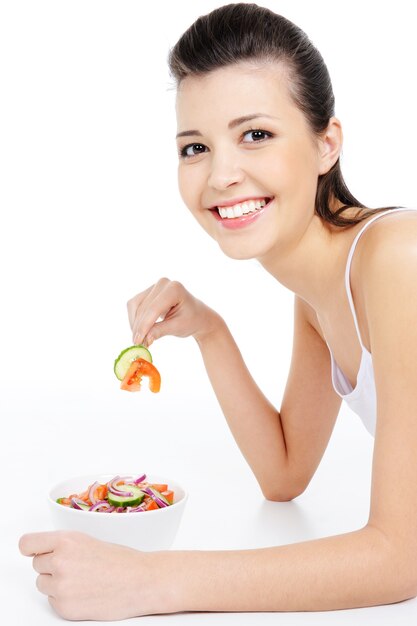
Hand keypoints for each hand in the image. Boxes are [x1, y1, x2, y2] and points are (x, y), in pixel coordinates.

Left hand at [19, 530, 171, 619]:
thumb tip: (42, 552)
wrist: (140, 581)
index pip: (27, 543)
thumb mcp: (87, 540)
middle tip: (76, 566)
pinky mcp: (64, 607)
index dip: (33, 548)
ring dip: (56, 583)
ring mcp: (60, 586)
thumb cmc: (119, 560)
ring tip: (82, 580)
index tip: (36, 551)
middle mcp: (59, 561)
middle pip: (36, 565)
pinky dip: (65, 599)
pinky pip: (52, 601)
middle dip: (51, 566)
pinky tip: (85, 593)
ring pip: (43, 584)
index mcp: (65, 540)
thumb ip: (62, 544)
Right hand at [127, 277, 220, 346]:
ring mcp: (154, 286)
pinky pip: (134, 305)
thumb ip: (160, 331)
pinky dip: (134, 319)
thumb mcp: (178, 327)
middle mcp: (163, 283)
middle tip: (138, 345)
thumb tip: (144, 339)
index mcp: (175, 289)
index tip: (138, 342)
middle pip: (144, 308)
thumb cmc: (191, 320)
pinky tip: (139, 331)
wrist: (196, 315)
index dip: (144, 326)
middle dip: (139, 327)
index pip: (154, 309)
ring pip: (135, 306)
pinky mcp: (148, 292)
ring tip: (139, 340)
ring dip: (135, 324)